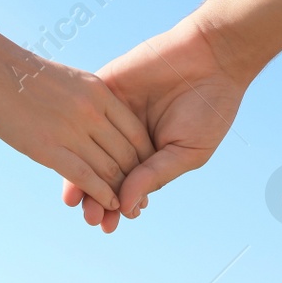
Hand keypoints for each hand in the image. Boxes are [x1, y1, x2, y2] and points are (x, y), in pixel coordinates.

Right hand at [0, 45, 153, 212]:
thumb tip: (95, 118)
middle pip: (128, 154)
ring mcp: (71, 130)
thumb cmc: (21, 74)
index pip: (136, 132)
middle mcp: (91, 111)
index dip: (145, 157)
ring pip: (110, 169)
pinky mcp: (48, 148)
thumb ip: (86, 100)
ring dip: (121, 194)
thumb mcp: (67, 80)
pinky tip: (108, 205)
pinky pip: (86, 177)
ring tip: (128, 209)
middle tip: (142, 199)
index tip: (145, 173)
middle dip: (137, 181)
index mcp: (99, 92)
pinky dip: (102, 194)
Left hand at [62, 17, 250, 232]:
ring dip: (80, 175)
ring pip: (87, 149)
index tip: (107, 225)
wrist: (212, 57)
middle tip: (89, 218)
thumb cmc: (208, 108)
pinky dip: (74, 137)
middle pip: (100, 172)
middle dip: (94, 197)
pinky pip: (82, 115)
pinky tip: (69, 157)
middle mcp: (125, 138)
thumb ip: (154, 176)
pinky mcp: (103, 89)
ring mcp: (111, 114)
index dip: (114, 206)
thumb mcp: (185, 151)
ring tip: (75, 201)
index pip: (124, 185)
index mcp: (147, 156)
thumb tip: (126, 207)